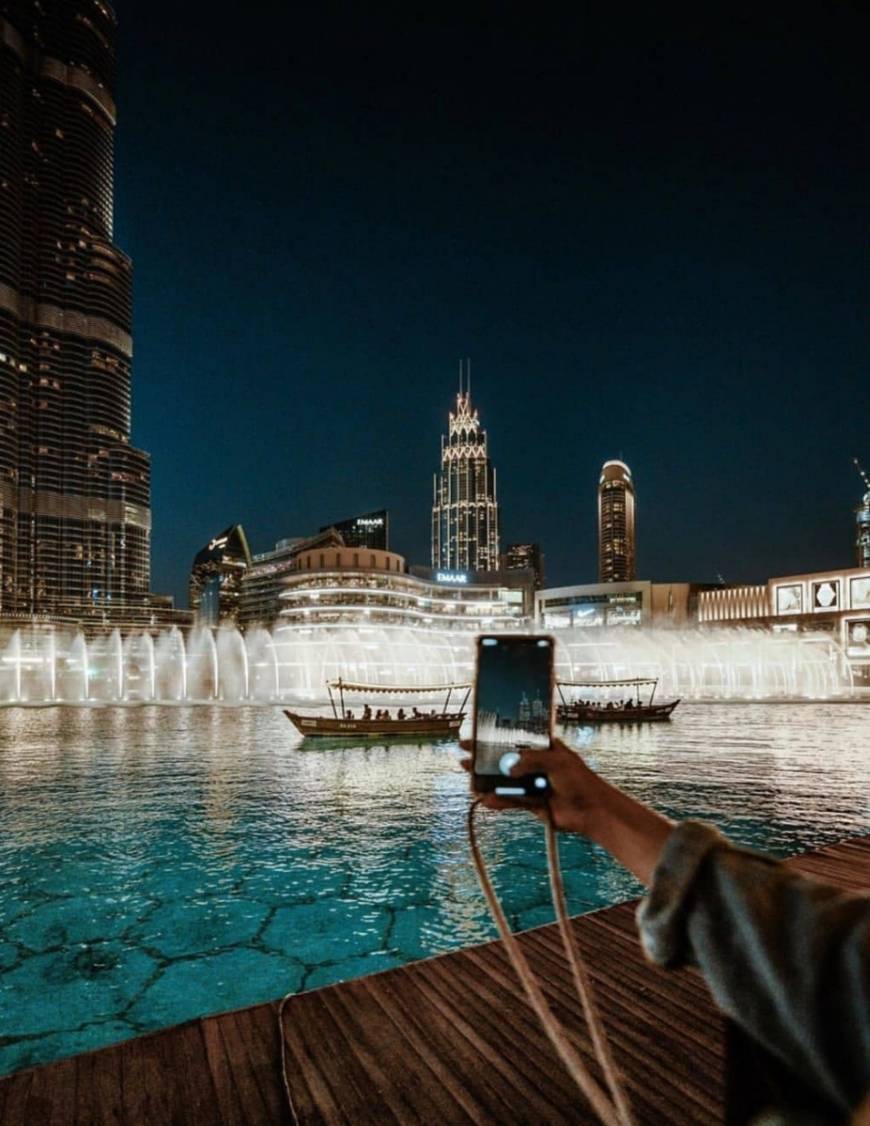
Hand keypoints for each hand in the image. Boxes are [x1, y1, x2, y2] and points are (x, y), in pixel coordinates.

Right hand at [459, 737, 607, 835]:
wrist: (592, 811)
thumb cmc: (580, 780)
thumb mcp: (556, 762)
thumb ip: (531, 761)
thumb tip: (509, 768)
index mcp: (542, 748)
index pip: (514, 738)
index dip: (495, 737)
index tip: (475, 735)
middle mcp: (535, 764)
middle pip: (504, 760)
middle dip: (485, 759)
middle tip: (463, 756)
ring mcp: (532, 783)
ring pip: (504, 781)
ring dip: (488, 781)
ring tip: (470, 780)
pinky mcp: (531, 803)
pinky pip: (510, 800)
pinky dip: (498, 801)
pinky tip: (484, 799)